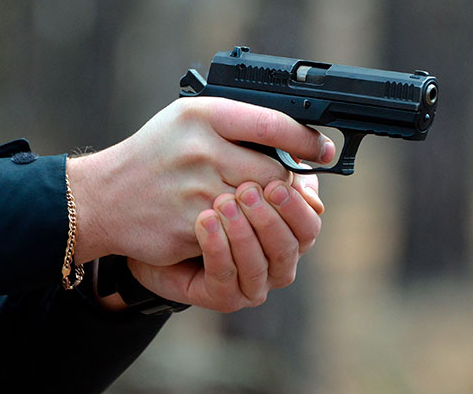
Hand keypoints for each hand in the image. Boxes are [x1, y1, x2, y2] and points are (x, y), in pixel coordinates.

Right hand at [68, 97, 333, 266]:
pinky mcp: (190, 226)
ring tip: (257, 204)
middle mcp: (200, 150)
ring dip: (265, 210)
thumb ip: (237, 121)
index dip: (305, 139)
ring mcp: (196, 190)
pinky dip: (238, 229)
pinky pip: (236, 231)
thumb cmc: (154, 154)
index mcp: (202, 115)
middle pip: (273, 172)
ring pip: (260, 205)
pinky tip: (227, 222)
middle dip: (284, 183)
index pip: (272, 123)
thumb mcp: (188, 118)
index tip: (321, 149)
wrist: (103, 197)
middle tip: (283, 186)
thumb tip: (293, 136)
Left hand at [127, 173, 322, 311]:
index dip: (295, 208)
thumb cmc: (211, 195)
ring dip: (241, 233)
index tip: (275, 184)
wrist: (161, 223)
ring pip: (258, 266)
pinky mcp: (224, 298)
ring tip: (222, 203)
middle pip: (287, 248)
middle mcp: (278, 266)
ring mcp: (253, 285)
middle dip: (267, 219)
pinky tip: (205, 221)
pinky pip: (226, 277)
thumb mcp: (243, 174)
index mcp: (292, 237)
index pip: (308, 228)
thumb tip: (311, 194)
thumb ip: (277, 174)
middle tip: (246, 191)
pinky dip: (218, 249)